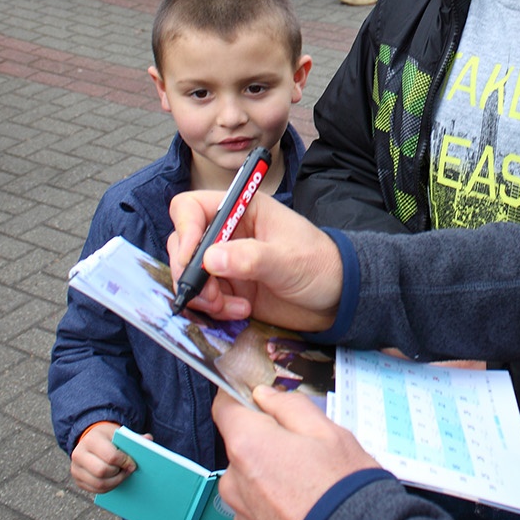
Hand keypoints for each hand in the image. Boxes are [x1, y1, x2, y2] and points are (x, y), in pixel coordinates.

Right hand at [69, 421, 136, 494]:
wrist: (90, 439)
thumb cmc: (108, 437)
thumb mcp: (118, 433)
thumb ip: (133, 438)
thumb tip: (148, 439)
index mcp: (91, 439)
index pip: (110, 456)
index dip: (124, 462)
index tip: (133, 464)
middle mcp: (79, 453)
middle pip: (102, 471)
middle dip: (118, 473)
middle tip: (128, 471)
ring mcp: (75, 468)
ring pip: (98, 483)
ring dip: (115, 482)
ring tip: (123, 476)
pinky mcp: (77, 479)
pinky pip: (95, 489)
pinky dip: (108, 488)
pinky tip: (116, 481)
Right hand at [167, 190, 343, 329]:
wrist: (337, 298)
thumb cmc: (320, 265)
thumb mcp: (288, 259)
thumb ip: (251, 258)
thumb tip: (211, 259)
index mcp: (242, 209)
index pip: (192, 208)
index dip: (186, 230)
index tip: (194, 259)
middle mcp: (228, 232)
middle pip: (182, 243)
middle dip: (190, 272)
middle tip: (211, 295)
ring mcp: (225, 261)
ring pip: (189, 274)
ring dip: (202, 295)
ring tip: (231, 307)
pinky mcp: (228, 287)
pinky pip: (202, 297)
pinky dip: (213, 308)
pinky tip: (240, 312)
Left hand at [214, 387, 377, 519]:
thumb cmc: (343, 492)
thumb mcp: (328, 432)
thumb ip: (290, 407)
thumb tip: (267, 396)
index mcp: (248, 445)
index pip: (224, 406)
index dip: (242, 395)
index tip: (259, 394)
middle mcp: (235, 479)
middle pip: (241, 443)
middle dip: (268, 438)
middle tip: (307, 446)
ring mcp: (241, 511)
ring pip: (249, 475)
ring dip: (271, 471)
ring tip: (310, 481)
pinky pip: (256, 504)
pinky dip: (274, 500)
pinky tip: (303, 503)